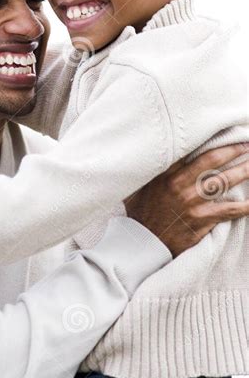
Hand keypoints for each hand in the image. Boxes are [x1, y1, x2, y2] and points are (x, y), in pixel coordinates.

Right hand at [125, 144, 248, 257]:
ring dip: (243, 171)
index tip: (224, 134)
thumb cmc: (141, 214)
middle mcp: (180, 185)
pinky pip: (228, 210)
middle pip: (213, 161)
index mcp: (166, 174)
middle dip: (233, 150)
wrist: (143, 244)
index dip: (210, 141)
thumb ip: (151, 171)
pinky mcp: (201, 220)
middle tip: (247, 144)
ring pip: (224, 182)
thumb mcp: (139, 187)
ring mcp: (192, 203)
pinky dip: (244, 206)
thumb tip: (155, 156)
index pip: (191, 150)